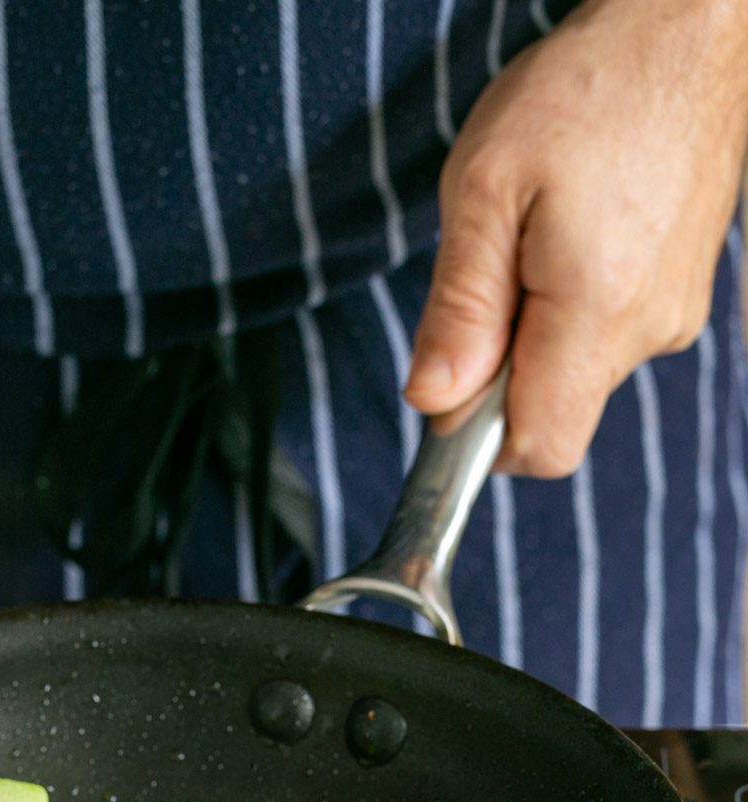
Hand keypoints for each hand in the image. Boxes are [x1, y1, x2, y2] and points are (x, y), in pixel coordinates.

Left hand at [404, 0, 747, 476]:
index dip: (480, 437)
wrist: (684, 31)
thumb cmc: (581, 92)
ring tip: (533, 241)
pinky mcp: (681, 298)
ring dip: (533, 337)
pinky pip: (604, 342)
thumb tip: (430, 402)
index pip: (538, 447)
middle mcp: (649, 329)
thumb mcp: (483, 190)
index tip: (451, 380)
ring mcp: (674, 317)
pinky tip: (567, 240)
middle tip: (490, 278)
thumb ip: (458, 308)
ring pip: (575, 379)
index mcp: (597, 309)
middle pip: (552, 416)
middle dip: (500, 377)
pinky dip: (567, 314)